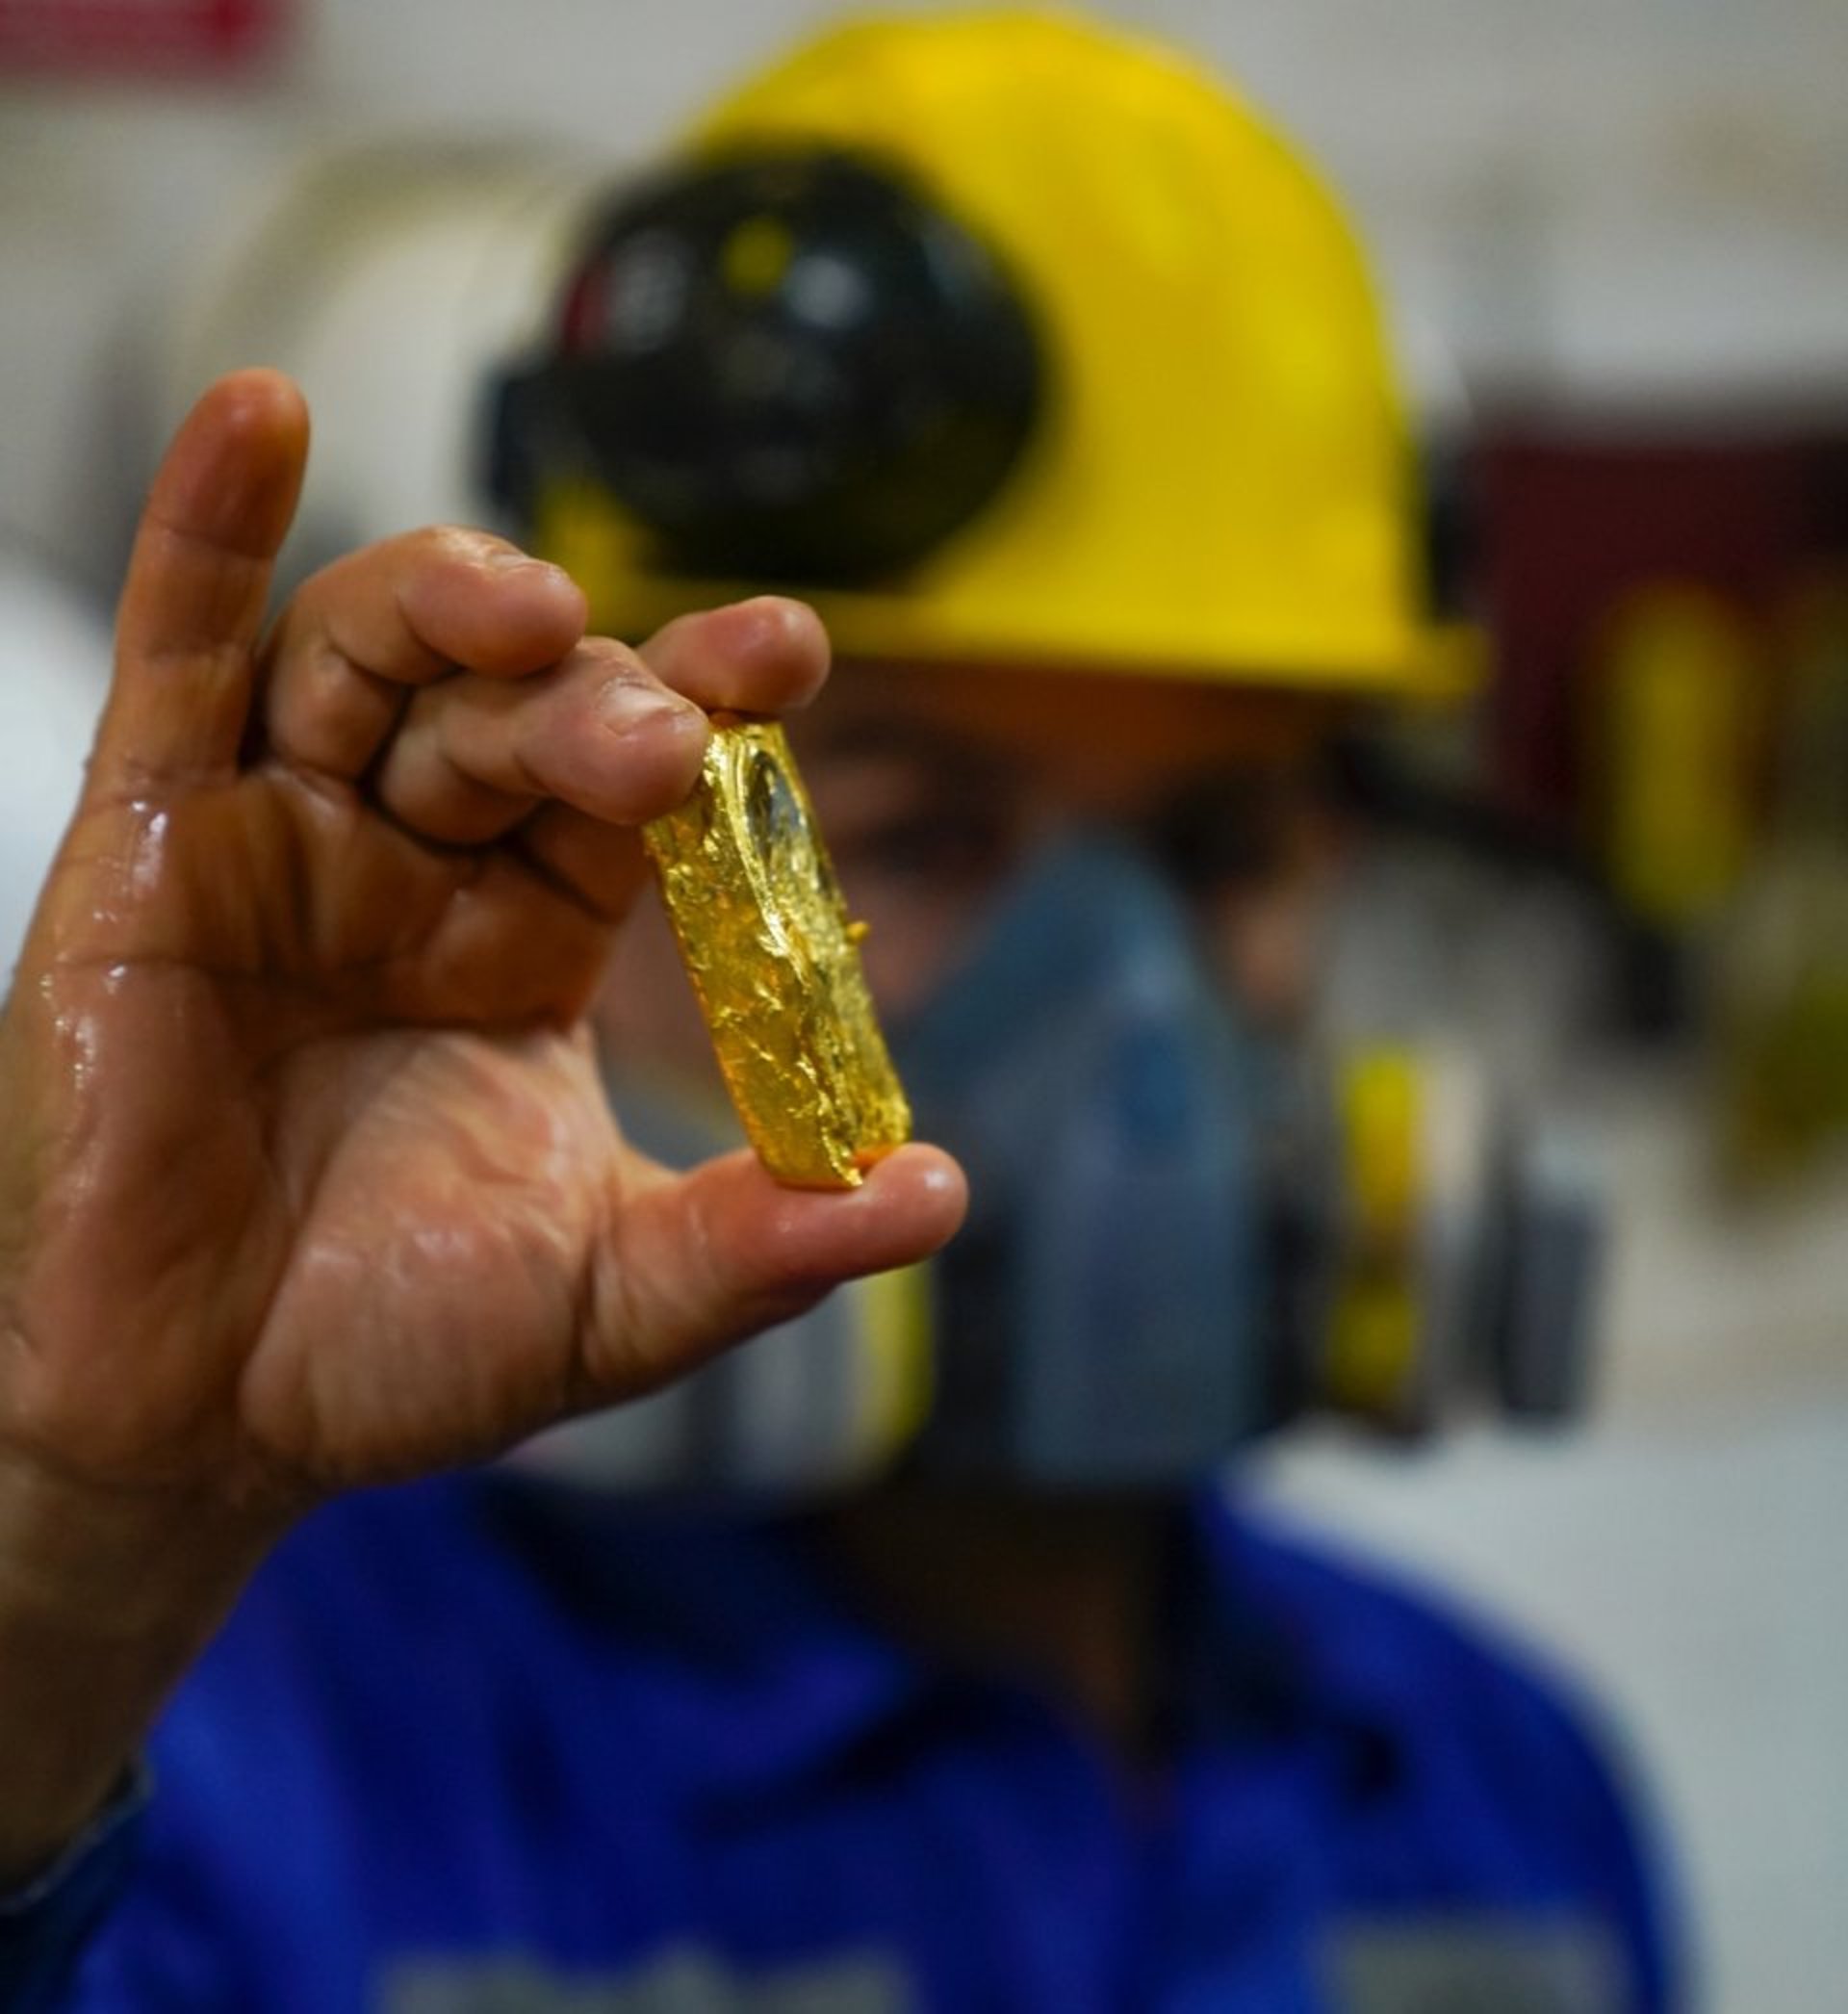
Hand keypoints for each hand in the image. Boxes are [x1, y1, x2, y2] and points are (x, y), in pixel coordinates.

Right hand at [0, 371, 964, 1873]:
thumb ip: (762, 1242)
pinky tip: (261, 415)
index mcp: (533, 937)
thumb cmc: (393, 1351)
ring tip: (533, 613)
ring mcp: (285, 840)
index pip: (637, 783)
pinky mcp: (151, 844)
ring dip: (452, 604)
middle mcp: (420, 865)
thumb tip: (938, 1196)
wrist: (198, 1422)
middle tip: (662, 742)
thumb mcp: (612, 1298)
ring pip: (370, 658)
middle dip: (596, 700)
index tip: (790, 655)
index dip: (709, 706)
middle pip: (518, 709)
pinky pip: (182, 660)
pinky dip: (211, 527)